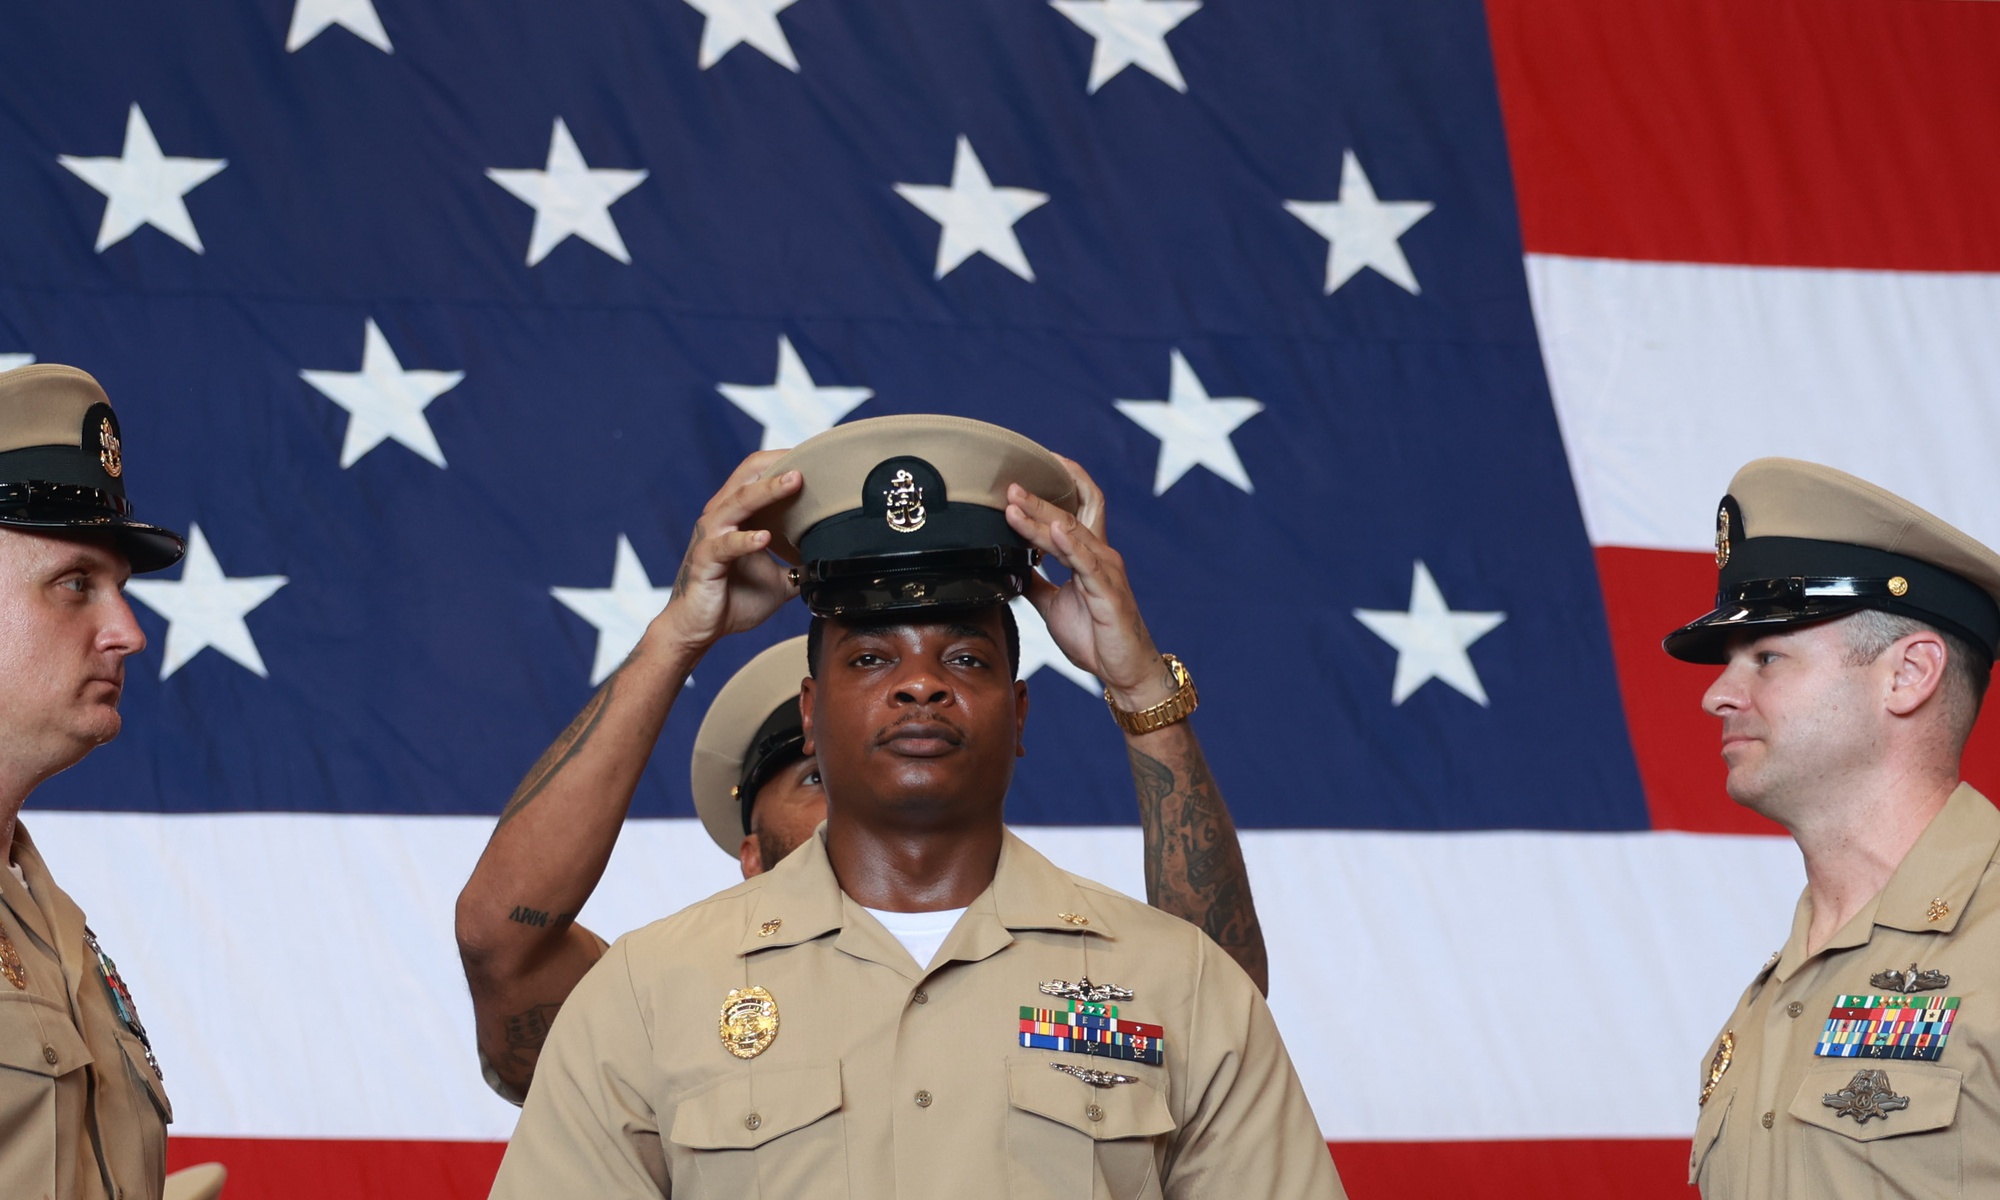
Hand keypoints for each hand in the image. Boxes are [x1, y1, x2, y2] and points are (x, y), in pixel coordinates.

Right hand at [652, 451, 802, 653]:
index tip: (819, 456)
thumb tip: (835, 565)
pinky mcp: (705, 560)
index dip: (786, 461)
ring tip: (794, 482)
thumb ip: (801, 567)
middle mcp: (721, 517)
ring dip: (767, 491)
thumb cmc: (733, 599)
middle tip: (811, 459)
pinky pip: (726, 545)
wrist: (699, 628)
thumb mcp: (780, 581)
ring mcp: (711, 536)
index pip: (758, 474)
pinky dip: (746, 540)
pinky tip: (764, 538)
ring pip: (737, 503)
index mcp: (738, 515)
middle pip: (747, 476)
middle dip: (779, 464)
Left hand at [1004, 456, 1174, 709]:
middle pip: (1069, 514)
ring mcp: (1106, 571)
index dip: (1057, 485)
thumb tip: (1011, 567)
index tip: (1025, 474)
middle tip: (1009, 486)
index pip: (1077, 507)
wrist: (1123, 671)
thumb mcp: (1053, 605)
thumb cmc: (1095, 637)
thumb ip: (1036, 582)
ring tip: (1015, 503)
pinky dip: (1069, 545)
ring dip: (1041, 517)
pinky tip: (1053, 530)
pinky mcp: (1108, 592)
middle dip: (1037, 498)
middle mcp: (1100, 555)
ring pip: (1072, 534)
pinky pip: (1087, 563)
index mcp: (1088, 555)